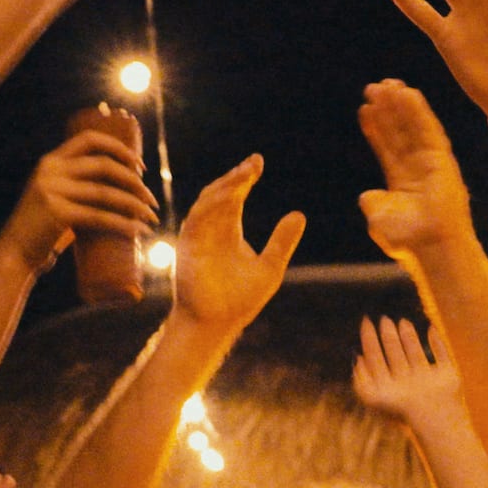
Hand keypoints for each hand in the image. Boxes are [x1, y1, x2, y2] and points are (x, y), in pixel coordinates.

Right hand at [0, 130, 157, 271]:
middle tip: (152, 200)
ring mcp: (52, 191)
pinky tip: (139, 230)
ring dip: (136, 205)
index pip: (90, 140)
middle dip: (135, 182)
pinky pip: (100, 217)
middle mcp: (50, 171)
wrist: (15, 254)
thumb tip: (120, 184)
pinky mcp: (57, 214)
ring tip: (152, 217)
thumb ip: (76, 186)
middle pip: (105, 166)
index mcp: (50, 161)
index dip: (120, 148)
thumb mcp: (54, 195)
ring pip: (107, 193)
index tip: (140, 167)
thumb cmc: (43, 229)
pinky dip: (124, 225)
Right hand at [171, 155, 303, 330]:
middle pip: (222, 194)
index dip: (245, 179)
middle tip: (254, 163)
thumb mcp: (270, 267)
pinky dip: (212, 205)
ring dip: (225, 186)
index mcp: (229, 232)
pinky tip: (230, 196)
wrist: (216, 324)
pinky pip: (197, 219)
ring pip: (208, 202)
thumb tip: (299, 214)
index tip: (258, 163)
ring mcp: (198, 236)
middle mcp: (212, 230)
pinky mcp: (188, 246)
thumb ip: (282, 242)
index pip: (235, 198)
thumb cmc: (240, 301)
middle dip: (236, 177)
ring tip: (245, 174)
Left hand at [353, 316, 463, 428]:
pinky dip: (437, 341)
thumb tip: (358, 359)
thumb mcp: (372, 397)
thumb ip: (361, 381)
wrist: (432, 418)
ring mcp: (428, 378)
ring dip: (409, 337)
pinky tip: (431, 328)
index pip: (377, 360)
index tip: (367, 324)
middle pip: (395, 354)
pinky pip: (442, 354)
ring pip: (415, 352)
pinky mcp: (447, 375)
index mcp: (393, 387)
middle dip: (388, 337)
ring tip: (402, 321)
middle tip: (384, 319)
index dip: (371, 341)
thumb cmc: (400, 410)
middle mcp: (409, 382)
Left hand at [357, 80, 474, 258]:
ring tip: (387, 84)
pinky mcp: (443, 161)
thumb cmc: (407, 241)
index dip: (375, 128)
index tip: (363, 108)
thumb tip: (366, 196)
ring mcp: (432, 164)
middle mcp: (418, 170)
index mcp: (403, 182)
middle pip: (399, 133)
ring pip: (414, 128)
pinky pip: (429, 130)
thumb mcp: (379, 219)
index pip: (387, 148)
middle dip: (387, 111)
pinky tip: (408, 94)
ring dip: (401, 105)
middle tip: (373, 87)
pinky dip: (419, 112)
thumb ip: (373, 204)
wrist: (430, 247)